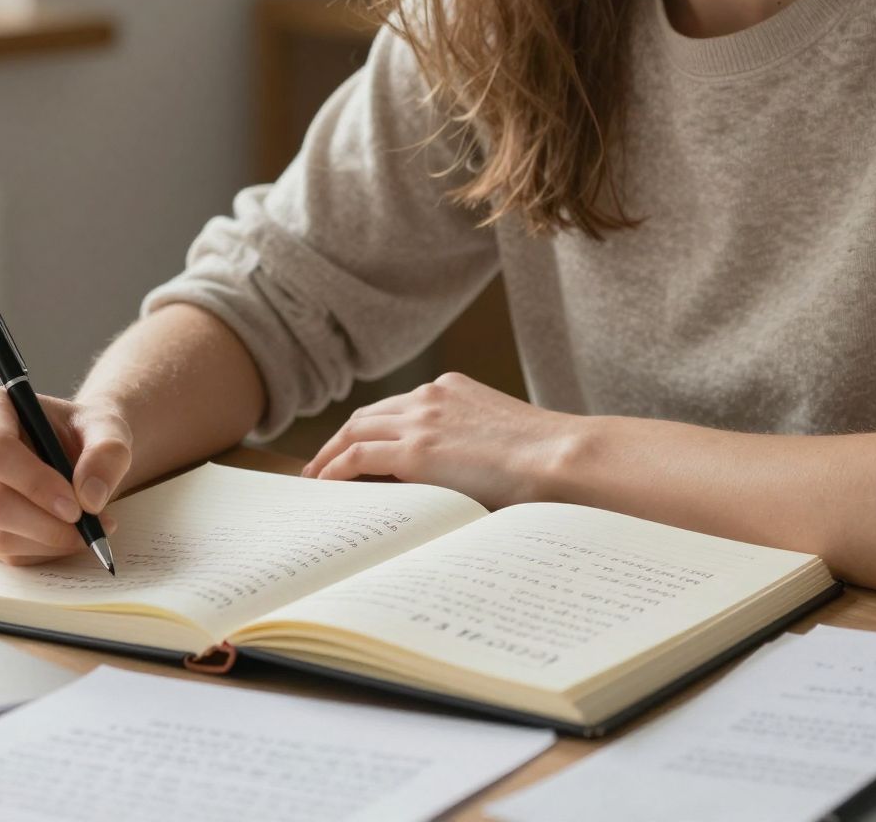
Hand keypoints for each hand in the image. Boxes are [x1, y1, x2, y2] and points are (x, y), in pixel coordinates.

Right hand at [0, 388, 131, 565]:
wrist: (78, 450)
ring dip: (48, 540)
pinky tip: (66, 534)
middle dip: (46, 523)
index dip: (35, 483)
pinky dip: (40, 550)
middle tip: (90, 526)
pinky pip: (0, 550)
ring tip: (89, 528)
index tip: (76, 505)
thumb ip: (107, 453)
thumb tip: (90, 497)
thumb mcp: (109, 429)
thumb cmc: (86, 432)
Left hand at [300, 371, 578, 508]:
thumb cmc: (545, 459)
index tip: (354, 448)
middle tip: (322, 464)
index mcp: (453, 389)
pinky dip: (335, 469)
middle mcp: (431, 396)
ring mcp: (421, 420)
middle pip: (368, 415)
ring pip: (355, 431)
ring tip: (315, 479)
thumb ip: (469, 446)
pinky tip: (325, 486)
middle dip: (342, 439)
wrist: (560, 458)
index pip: (396, 407)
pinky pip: (357, 457)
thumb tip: (453, 477)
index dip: (370, 428)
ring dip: (330, 455)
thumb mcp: (500, 438)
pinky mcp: (415, 451)